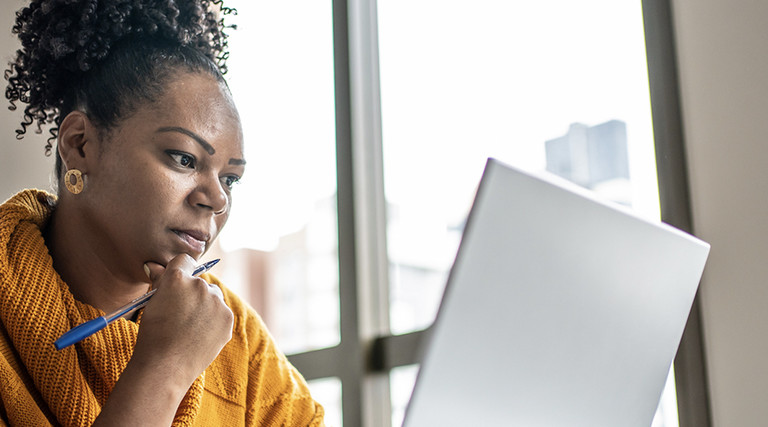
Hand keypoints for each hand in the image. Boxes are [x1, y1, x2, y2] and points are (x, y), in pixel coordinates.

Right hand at [138, 254, 233, 383]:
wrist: (165, 367)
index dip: (180, 271)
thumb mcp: (151, 304)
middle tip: (180, 314)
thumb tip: (154, 265)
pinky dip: (214, 321)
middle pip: (199, 282)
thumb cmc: (152, 335)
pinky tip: (200, 336)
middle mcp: (200, 285)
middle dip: (192, 293)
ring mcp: (216, 302)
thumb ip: (159, 281)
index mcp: (177, 278)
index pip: (184, 260)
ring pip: (212, 297)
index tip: (177, 284)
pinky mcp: (228, 318)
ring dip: (205, 306)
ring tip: (189, 328)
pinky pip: (221, 313)